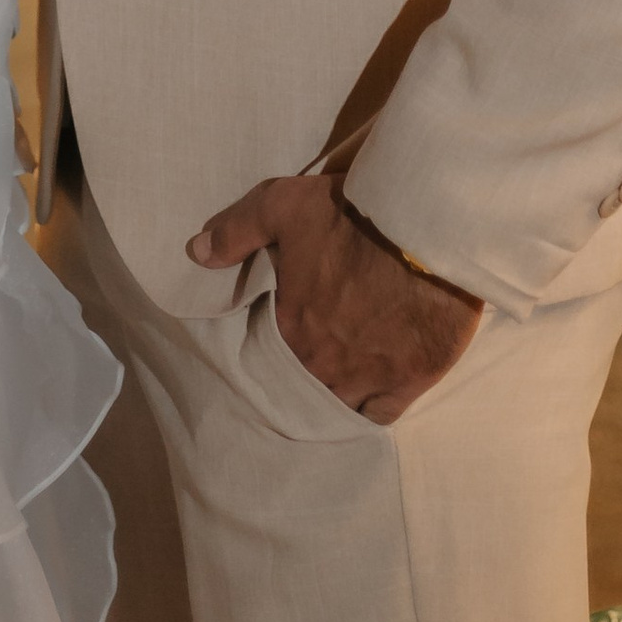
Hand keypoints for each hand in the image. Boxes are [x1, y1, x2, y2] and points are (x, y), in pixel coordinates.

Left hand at [191, 169, 480, 422]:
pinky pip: (380, 416)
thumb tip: (196, 252)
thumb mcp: (282, 205)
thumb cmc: (351, 215)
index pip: (266, 359)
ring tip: (330, 388)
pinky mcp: (410, 380)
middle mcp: (324, 366)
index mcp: (291, 329)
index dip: (270, 352)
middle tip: (304, 366)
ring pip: (337, 407)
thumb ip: (236, 231)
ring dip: (331, 399)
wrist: (425, 228)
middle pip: (301, 389)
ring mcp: (368, 378)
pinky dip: (370, 412)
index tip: (275, 342)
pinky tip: (364, 404)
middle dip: (299, 381)